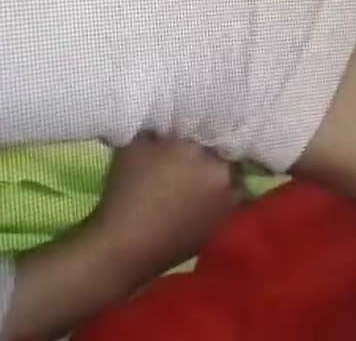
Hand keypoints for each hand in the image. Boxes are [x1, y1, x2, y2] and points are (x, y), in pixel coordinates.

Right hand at [0, 134, 242, 340]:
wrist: (126, 245)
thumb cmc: (126, 189)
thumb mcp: (135, 142)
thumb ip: (159, 123)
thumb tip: (169, 110)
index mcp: (204, 149)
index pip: (217, 124)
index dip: (205, 123)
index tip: (194, 123)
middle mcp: (225, 174)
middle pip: (226, 151)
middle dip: (212, 149)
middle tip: (194, 148)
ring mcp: (230, 203)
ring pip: (229, 177)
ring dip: (217, 174)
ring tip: (196, 175)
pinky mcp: (225, 225)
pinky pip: (228, 201)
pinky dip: (217, 196)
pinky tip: (198, 197)